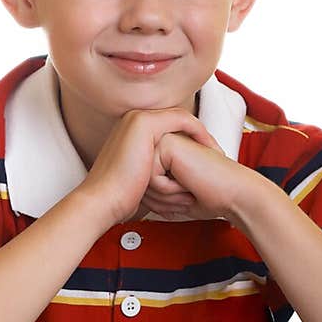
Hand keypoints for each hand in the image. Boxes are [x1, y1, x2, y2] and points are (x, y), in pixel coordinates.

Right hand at [76, 106, 225, 226]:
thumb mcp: (144, 179)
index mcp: (133, 131)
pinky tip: (208, 149)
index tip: (208, 157)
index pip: (171, 127)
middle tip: (218, 153)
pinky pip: (182, 121)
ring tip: (216, 152)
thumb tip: (173, 180)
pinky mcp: (143, 123)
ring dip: (202, 134)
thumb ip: (157, 172)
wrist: (103, 201)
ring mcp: (137, 119)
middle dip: (200, 136)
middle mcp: (134, 120)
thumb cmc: (122, 197)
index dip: (192, 140)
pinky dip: (198, 133)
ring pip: (181, 119)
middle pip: (178, 120)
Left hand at [146, 129, 250, 222]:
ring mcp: (164, 140)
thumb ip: (152, 190)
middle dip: (161, 199)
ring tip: (188, 189)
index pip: (142, 184)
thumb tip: (129, 199)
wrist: (234, 194)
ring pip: (143, 180)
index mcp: (164, 151)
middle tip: (187, 194)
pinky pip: (151, 177)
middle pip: (140, 182)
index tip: (184, 196)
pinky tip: (187, 182)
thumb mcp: (173, 196)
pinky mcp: (167, 143)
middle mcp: (162, 142)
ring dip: (166, 195)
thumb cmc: (210, 196)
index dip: (160, 201)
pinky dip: (169, 189)